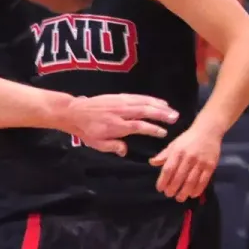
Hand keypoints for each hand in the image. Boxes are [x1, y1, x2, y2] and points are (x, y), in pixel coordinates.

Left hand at [59, 94, 178, 156]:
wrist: (74, 112)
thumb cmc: (86, 130)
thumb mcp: (97, 144)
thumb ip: (113, 147)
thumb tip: (125, 151)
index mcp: (116, 125)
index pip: (139, 126)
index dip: (153, 129)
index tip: (163, 133)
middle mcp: (121, 112)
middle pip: (145, 111)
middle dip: (161, 115)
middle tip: (175, 119)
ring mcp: (120, 102)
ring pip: (144, 102)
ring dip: (160, 106)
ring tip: (172, 111)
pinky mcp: (119, 96)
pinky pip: (138, 97)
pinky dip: (150, 99)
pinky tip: (160, 102)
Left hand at [150, 124, 221, 201]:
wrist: (208, 131)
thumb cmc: (188, 139)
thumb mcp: (173, 144)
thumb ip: (163, 155)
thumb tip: (152, 162)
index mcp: (177, 152)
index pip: (168, 169)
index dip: (163, 180)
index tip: (160, 188)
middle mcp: (188, 158)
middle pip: (179, 177)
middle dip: (173, 188)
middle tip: (169, 195)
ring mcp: (201, 162)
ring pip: (191, 181)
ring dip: (185, 191)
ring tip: (179, 198)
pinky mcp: (211, 166)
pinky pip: (204, 180)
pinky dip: (198, 189)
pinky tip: (193, 194)